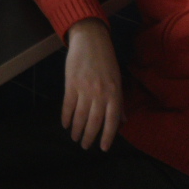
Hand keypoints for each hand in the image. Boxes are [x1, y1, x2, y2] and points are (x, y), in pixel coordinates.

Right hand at [63, 18, 122, 150]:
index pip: (112, 121)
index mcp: (114, 93)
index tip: (103, 148)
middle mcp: (100, 94)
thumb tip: (123, 121)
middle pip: (94, 121)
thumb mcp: (117, 80)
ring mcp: (85, 89)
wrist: (90, 40)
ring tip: (75, 138)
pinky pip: (68, 105)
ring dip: (77, 130)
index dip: (108, 137)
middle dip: (89, 136)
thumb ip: (119, 101)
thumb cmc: (106, 60)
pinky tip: (65, 124)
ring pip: (80, 116)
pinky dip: (66, 117)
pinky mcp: (71, 84)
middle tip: (85, 146)